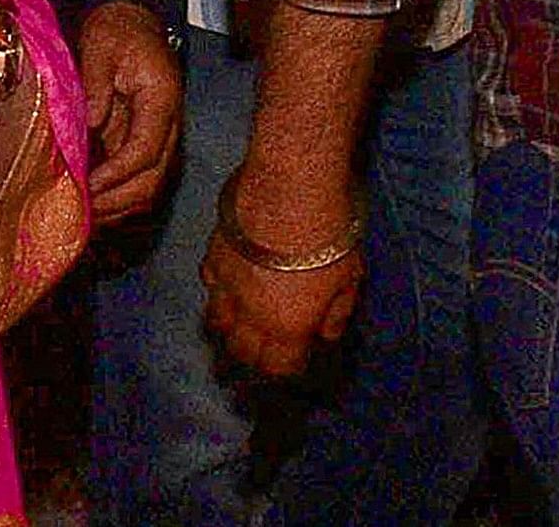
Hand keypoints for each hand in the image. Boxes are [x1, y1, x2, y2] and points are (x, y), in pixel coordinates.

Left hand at [76, 0, 180, 220]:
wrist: (133, 24)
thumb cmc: (116, 31)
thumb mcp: (101, 44)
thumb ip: (95, 83)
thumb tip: (90, 123)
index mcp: (161, 100)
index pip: (144, 151)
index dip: (116, 174)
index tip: (86, 185)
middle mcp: (168, 125)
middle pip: (151, 180)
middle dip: (115, 202)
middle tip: (79, 212)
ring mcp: (160, 138)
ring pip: (147, 188)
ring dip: (117, 208)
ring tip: (81, 218)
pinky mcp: (146, 144)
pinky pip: (137, 182)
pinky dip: (117, 199)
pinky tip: (89, 206)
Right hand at [199, 170, 362, 378]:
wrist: (290, 190)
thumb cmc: (328, 235)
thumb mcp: (350, 279)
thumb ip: (336, 312)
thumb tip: (326, 333)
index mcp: (289, 327)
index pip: (280, 367)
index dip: (287, 368)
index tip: (295, 360)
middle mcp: (252, 315)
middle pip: (242, 352)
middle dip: (253, 358)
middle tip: (263, 353)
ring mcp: (227, 287)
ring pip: (216, 324)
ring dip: (228, 331)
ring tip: (237, 329)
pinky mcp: (213, 258)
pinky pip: (208, 286)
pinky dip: (217, 292)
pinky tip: (226, 287)